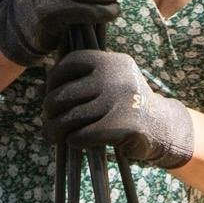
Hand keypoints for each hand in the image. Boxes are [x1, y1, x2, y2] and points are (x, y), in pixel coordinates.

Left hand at [43, 49, 195, 167]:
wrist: (164, 127)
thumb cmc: (126, 105)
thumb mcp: (111, 82)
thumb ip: (83, 80)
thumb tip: (39, 89)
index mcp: (111, 61)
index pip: (69, 63)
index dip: (53, 80)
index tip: (50, 95)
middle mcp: (116, 76)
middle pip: (64, 94)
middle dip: (50, 112)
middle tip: (48, 123)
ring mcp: (120, 100)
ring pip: (70, 117)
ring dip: (56, 130)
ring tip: (53, 135)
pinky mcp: (123, 125)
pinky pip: (83, 134)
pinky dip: (75, 140)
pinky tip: (76, 141)